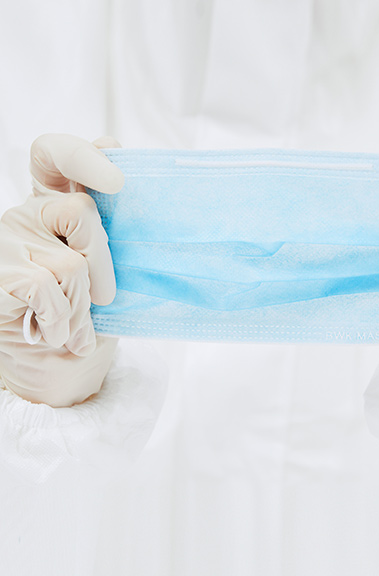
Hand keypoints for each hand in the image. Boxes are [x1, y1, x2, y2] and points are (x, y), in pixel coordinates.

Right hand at [0, 134, 123, 406]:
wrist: (53, 374)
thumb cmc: (85, 320)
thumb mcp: (105, 278)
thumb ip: (107, 240)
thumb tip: (123, 190)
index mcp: (56, 207)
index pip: (56, 157)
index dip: (82, 156)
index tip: (115, 180)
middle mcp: (28, 215)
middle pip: (81, 212)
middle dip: (103, 262)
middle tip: (104, 298)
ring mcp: (8, 240)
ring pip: (72, 262)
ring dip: (83, 307)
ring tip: (76, 328)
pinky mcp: (0, 272)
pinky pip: (48, 289)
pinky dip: (62, 320)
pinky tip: (54, 334)